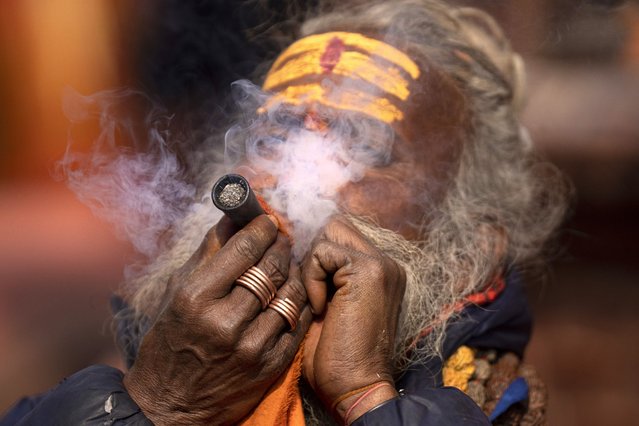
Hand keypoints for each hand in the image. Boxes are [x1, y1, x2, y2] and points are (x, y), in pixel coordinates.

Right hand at [123, 215, 310, 424]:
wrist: (171, 405)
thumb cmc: (170, 341)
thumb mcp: (177, 293)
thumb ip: (208, 253)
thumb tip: (233, 218)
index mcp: (195, 298)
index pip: (244, 250)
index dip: (262, 228)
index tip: (267, 220)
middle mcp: (225, 322)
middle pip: (271, 268)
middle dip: (280, 246)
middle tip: (281, 238)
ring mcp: (251, 346)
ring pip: (290, 293)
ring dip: (293, 272)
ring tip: (287, 265)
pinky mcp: (270, 366)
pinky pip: (298, 322)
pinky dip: (299, 302)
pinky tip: (291, 293)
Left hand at [301, 216, 405, 421]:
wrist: (355, 386)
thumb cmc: (334, 354)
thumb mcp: (327, 303)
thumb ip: (322, 272)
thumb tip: (294, 244)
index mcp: (378, 270)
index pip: (340, 234)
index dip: (315, 252)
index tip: (304, 282)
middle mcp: (385, 262)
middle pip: (334, 226)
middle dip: (314, 253)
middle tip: (311, 291)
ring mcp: (381, 264)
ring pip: (328, 232)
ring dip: (313, 265)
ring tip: (317, 301)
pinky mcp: (369, 270)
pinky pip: (323, 252)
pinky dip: (312, 278)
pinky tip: (321, 309)